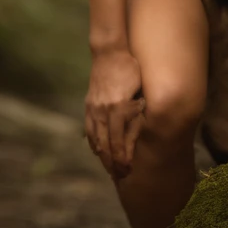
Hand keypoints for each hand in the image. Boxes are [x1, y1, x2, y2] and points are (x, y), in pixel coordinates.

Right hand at [84, 48, 144, 179]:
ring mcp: (93, 109)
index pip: (119, 141)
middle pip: (106, 145)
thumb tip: (137, 132)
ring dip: (103, 157)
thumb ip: (136, 112)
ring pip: (96, 140)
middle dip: (113, 163)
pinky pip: (89, 129)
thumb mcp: (138, 89)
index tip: (129, 169)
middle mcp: (103, 111)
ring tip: (111, 168)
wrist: (109, 52)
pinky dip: (94, 143)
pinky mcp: (89, 105)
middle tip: (121, 175)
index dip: (123, 157)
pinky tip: (98, 151)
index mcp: (118, 108)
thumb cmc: (130, 69)